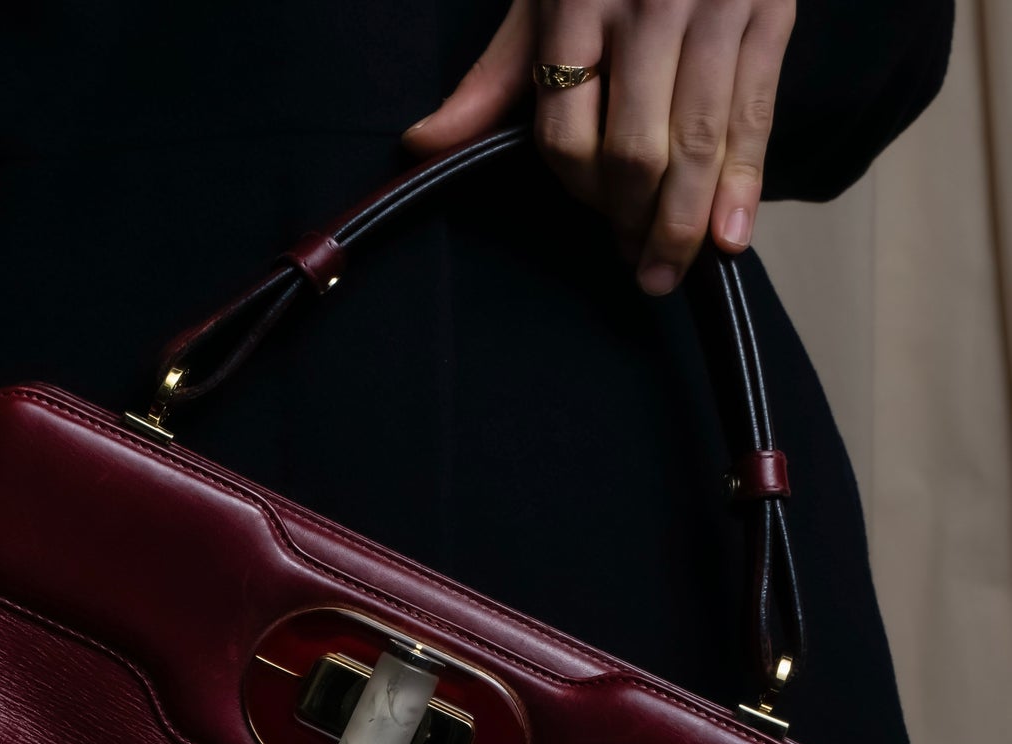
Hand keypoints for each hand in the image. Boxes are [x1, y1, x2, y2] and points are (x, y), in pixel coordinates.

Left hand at [405, 0, 795, 292]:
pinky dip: (743, 183)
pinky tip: (729, 236)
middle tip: (642, 271)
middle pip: (635, 151)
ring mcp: (713, 6)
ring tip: (670, 269)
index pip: (567, 132)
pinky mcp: (768, 11)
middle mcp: (647, 3)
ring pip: (696, 144)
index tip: (596, 218)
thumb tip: (422, 144)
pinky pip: (753, 114)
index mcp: (577, 1)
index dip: (579, 189)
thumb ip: (494, 77)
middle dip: (636, 223)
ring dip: (683, 223)